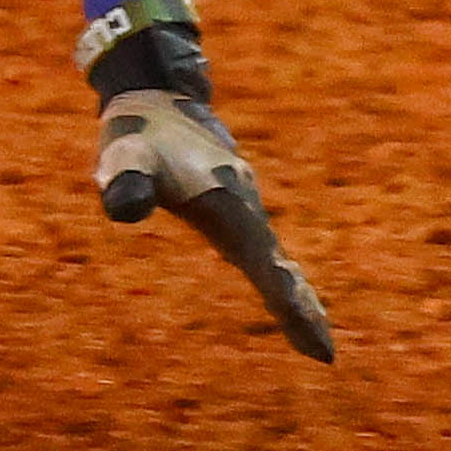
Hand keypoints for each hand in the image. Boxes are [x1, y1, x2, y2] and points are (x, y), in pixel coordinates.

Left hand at [81, 0, 335, 361]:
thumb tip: (124, 210)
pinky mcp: (233, 205)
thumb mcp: (126, 154)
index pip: (266, 267)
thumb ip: (125, 179)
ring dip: (293, 297)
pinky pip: (261, 249)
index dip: (290, 307)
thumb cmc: (138, 131)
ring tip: (313, 336)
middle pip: (279, 268)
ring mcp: (242, 206)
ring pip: (274, 258)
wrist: (157, 94)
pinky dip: (275, 277)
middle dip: (301, 310)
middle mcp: (244, 208)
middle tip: (325, 356)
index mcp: (229, 204)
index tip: (318, 347)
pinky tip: (279, 291)